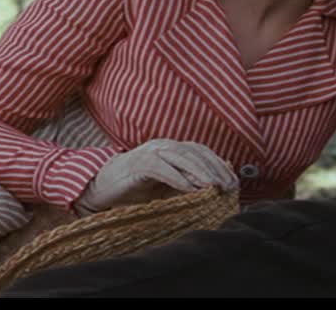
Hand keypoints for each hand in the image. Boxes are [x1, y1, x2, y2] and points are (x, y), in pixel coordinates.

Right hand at [75, 139, 239, 213]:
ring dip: (200, 172)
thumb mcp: (168, 186)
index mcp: (173, 148)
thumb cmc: (137, 188)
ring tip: (214, 186)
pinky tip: (190, 190)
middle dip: (215, 169)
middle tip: (229, 186)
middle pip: (196, 153)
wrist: (101, 187)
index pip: (203, 153)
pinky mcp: (138, 164)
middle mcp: (164, 146)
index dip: (220, 166)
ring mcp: (151, 152)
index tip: (234, 183)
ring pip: (181, 157)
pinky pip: (161, 169)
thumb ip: (188, 182)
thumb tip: (215, 189)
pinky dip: (177, 178)